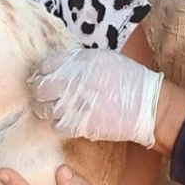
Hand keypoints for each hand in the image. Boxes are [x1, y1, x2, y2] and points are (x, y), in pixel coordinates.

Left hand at [29, 48, 162, 147]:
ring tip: (53, 107)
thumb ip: (78, 61)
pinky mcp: (78, 125)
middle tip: (42, 94)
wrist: (146, 105)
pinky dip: (59, 124)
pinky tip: (67, 120)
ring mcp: (73, 105)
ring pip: (44, 109)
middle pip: (39, 88)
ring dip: (46, 108)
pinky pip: (56, 126)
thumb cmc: (129, 79)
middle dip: (38, 91)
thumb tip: (59, 67)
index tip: (41, 76)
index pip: (44, 65)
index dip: (40, 72)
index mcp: (78, 61)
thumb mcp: (102, 58)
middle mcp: (72, 82)